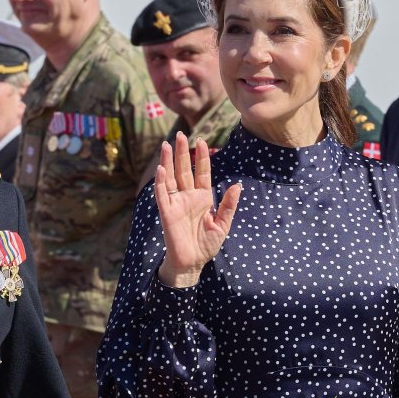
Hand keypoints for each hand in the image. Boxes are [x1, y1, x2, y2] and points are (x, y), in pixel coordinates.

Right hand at [155, 134, 240, 287]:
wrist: (192, 263)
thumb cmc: (206, 245)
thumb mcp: (222, 225)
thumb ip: (228, 205)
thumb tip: (237, 186)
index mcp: (202, 198)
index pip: (202, 172)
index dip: (202, 157)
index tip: (201, 141)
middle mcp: (188, 197)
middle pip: (184, 170)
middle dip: (182, 153)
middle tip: (181, 134)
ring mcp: (176, 203)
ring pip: (171, 178)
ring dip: (169, 162)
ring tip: (167, 145)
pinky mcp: (166, 213)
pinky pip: (162, 194)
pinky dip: (161, 182)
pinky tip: (161, 169)